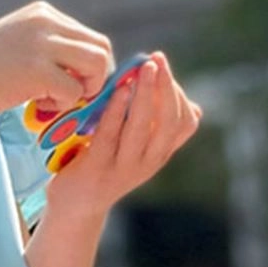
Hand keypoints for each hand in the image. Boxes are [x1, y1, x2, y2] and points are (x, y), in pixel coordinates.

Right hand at [0, 2, 112, 123]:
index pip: (90, 38)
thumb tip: (84, 72)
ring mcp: (42, 43)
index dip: (89, 68)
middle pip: (102, 48)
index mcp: (42, 13)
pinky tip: (37, 104)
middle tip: (70, 96)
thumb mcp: (18, 46)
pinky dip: (62, 105)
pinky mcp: (38, 69)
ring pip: (98, 65)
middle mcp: (46, 21)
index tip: (70, 85)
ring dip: (84, 90)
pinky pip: (75, 91)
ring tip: (55, 99)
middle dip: (94, 79)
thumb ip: (48, 49)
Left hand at [44, 52, 202, 216]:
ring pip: (143, 127)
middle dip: (165, 87)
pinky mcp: (98, 169)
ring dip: (145, 94)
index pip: (185, 123)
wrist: (74, 207)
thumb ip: (157, 128)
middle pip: (169, 122)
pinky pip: (111, 135)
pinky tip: (118, 90)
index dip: (178, 93)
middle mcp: (148, 163)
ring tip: (142, 68)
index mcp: (159, 154)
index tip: (162, 67)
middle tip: (156, 58)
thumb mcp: (137, 148)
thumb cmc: (105, 167)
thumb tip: (193, 106)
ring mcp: (124, 168)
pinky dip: (117, 110)